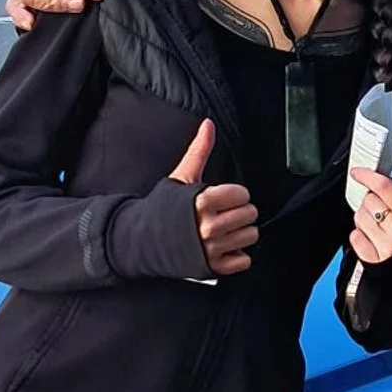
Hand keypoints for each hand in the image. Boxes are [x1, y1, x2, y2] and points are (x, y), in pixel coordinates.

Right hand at [167, 119, 258, 274]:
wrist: (141, 240)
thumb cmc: (163, 208)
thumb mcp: (181, 176)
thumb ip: (199, 150)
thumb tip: (208, 124)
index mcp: (203, 201)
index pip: (242, 194)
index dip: (234, 195)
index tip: (222, 198)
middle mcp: (208, 226)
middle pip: (250, 215)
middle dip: (240, 213)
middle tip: (223, 214)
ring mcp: (211, 248)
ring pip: (250, 236)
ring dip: (241, 233)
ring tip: (224, 230)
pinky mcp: (211, 267)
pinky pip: (243, 261)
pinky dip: (237, 256)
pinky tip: (223, 247)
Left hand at [349, 169, 391, 266]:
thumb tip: (378, 178)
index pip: (385, 188)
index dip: (368, 176)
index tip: (357, 172)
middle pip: (369, 201)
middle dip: (371, 203)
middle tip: (382, 212)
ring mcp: (386, 246)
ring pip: (359, 217)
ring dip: (365, 220)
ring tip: (379, 228)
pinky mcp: (373, 259)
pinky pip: (354, 236)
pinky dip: (360, 236)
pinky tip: (372, 239)